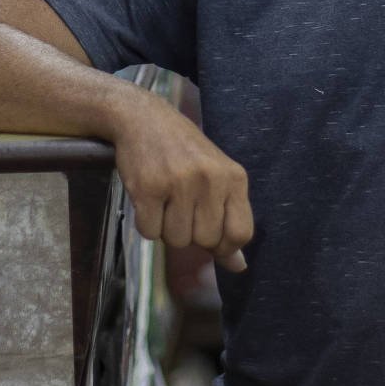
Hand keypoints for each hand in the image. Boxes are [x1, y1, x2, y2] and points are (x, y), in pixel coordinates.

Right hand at [110, 97, 253, 271]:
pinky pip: (150, 233)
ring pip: (177, 240)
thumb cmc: (184, 153)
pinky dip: (146, 223)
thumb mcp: (217, 179)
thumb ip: (229, 221)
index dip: (224, 245)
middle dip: (191, 233)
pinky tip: (149, 199)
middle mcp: (210, 180)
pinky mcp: (148, 188)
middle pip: (206, 241)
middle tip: (181, 206)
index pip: (241, 234)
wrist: (143, 119)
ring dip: (166, 229)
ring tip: (165, 200)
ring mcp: (179, 183)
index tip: (209, 232)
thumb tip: (239, 267)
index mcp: (234, 178)